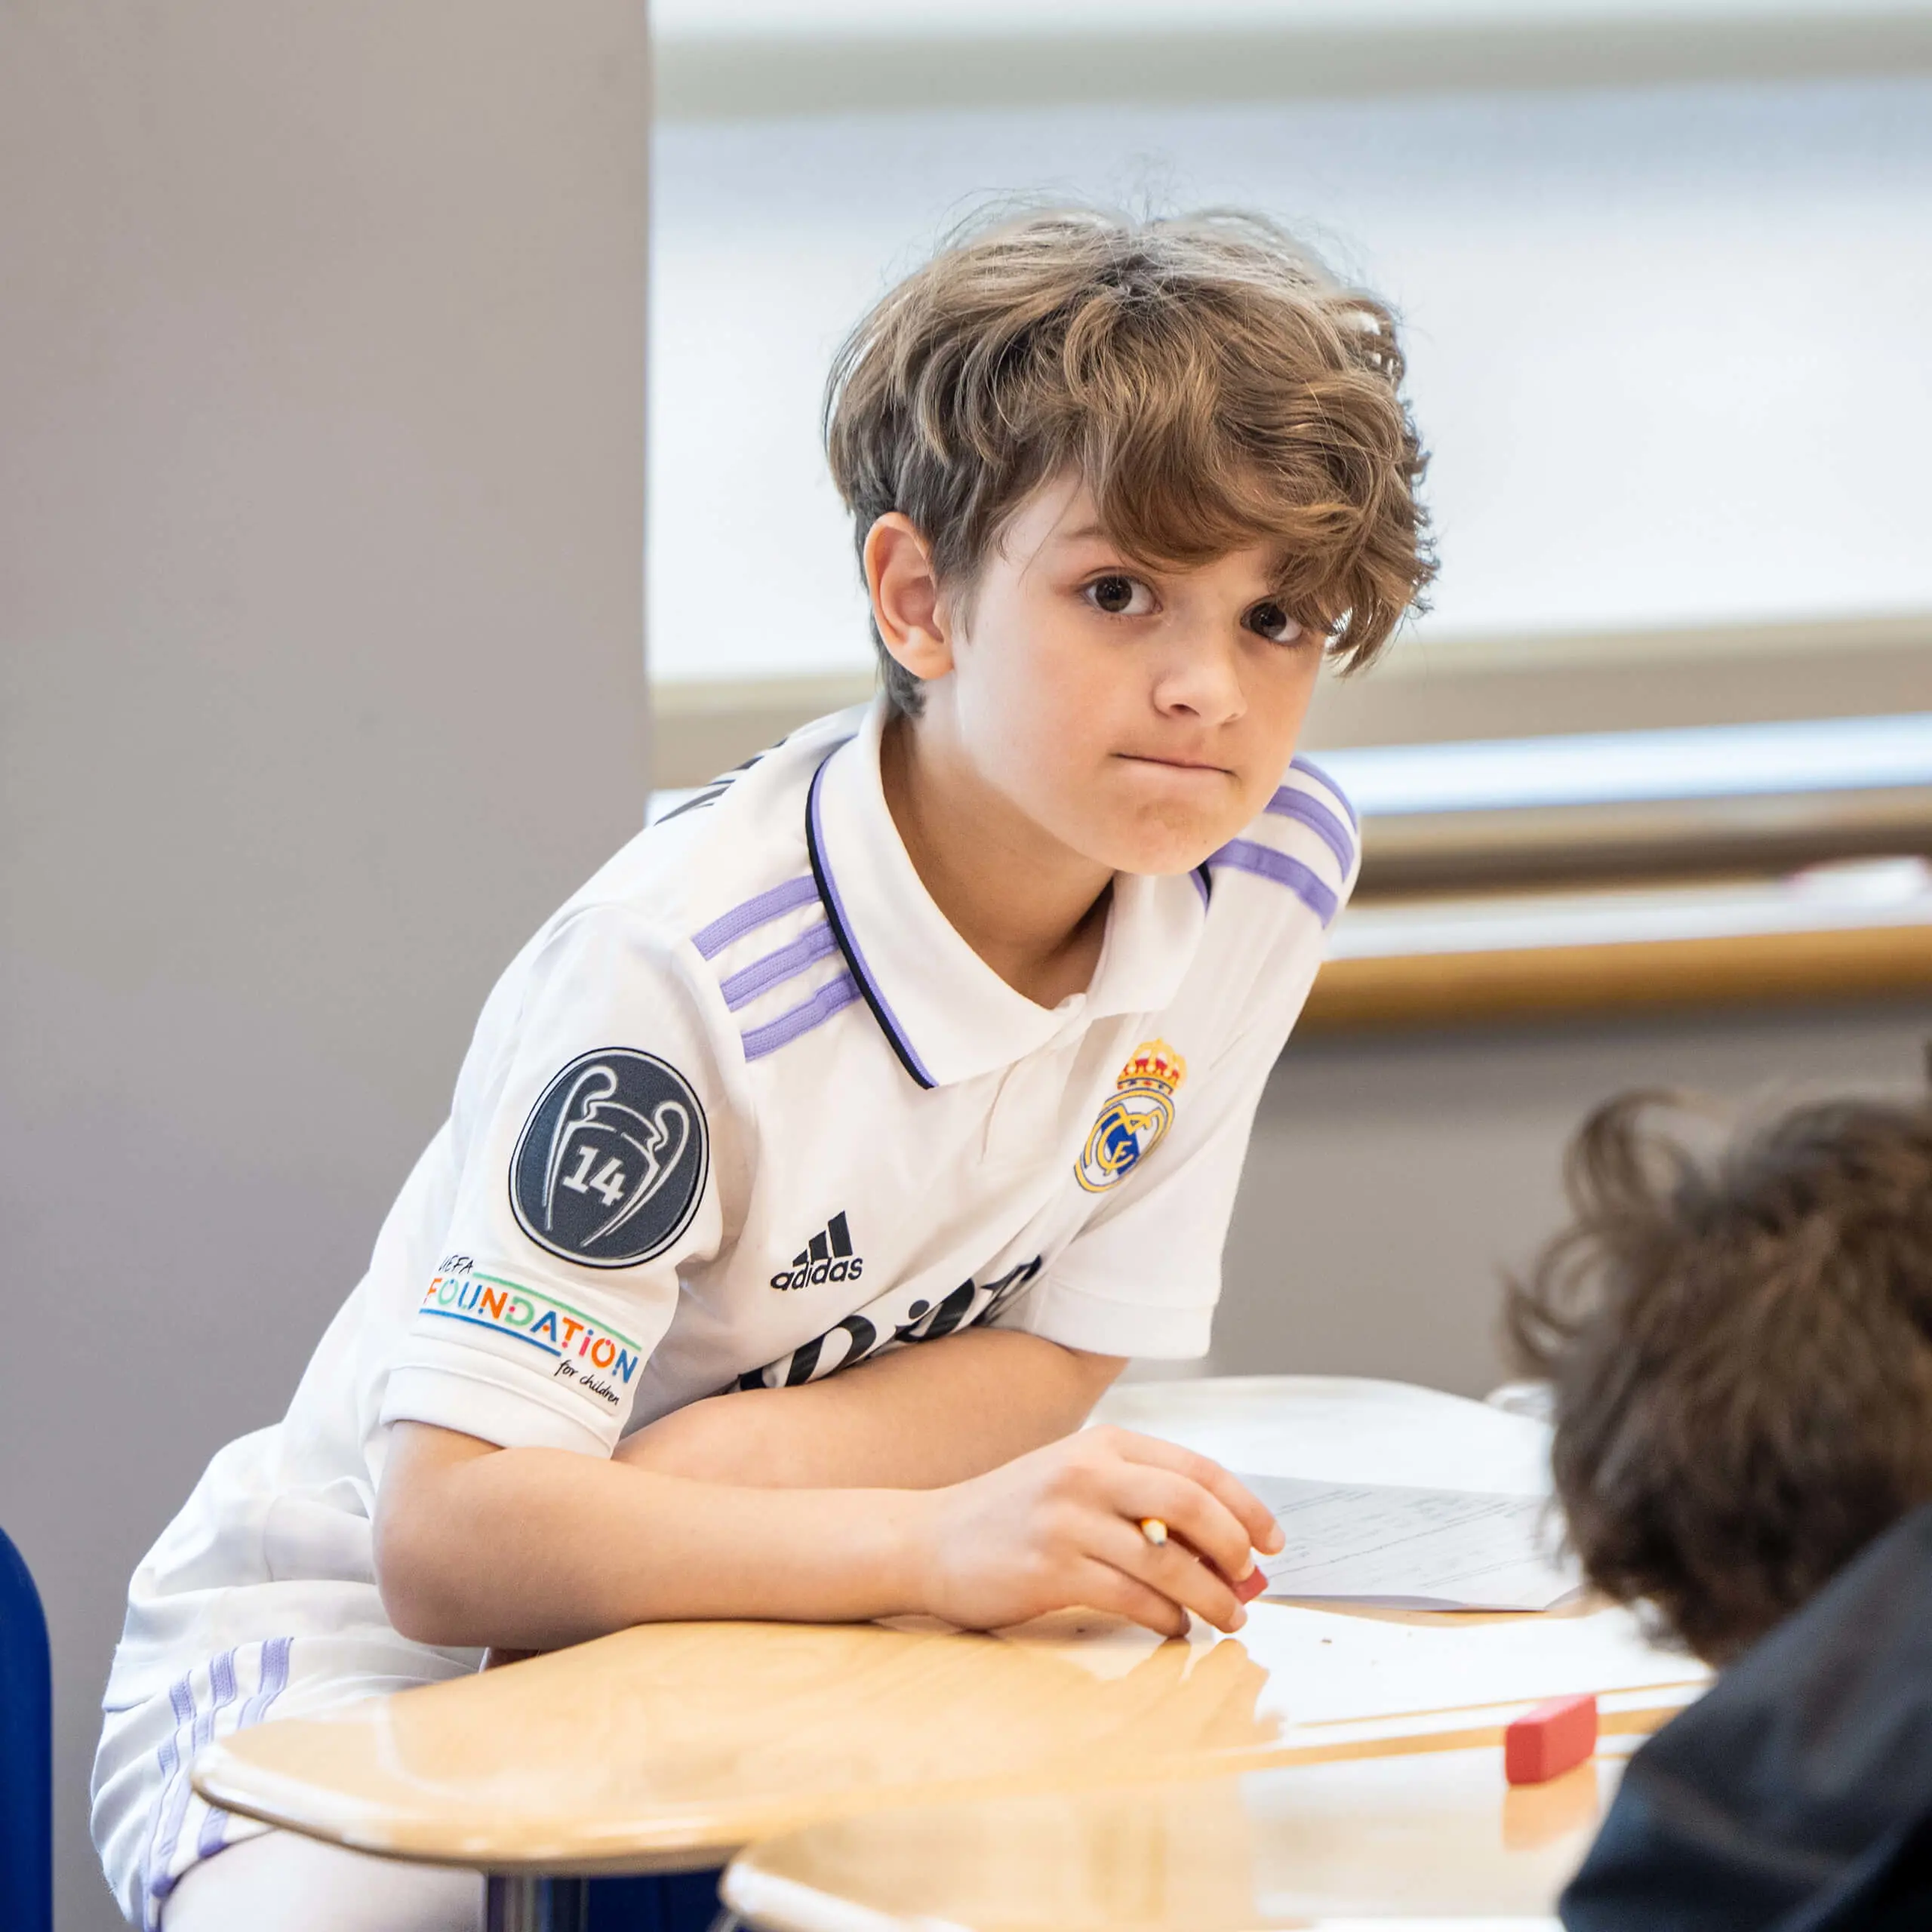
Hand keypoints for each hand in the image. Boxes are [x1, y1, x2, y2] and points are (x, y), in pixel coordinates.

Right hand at [911, 1426, 1283, 1638]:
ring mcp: (1066, 1520)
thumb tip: (1223, 1547)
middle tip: (1251, 1580)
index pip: (1196, 1469)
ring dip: (1210, 1596)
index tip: (1272, 1541)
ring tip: (1228, 1616)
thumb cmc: (1013, 1515)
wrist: (928, 1538)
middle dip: (1234, 1548)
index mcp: (1103, 1443)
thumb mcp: (1076, 1482)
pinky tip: (1174, 1627)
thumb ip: (1139, 1499)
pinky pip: (1131, 1598)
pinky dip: (1165, 1617)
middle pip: (1191, 1505)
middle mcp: (1087, 1472)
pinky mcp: (1050, 1569)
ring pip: (1166, 1561)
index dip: (1245, 1506)